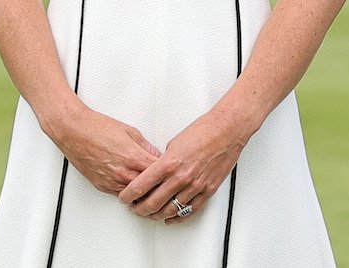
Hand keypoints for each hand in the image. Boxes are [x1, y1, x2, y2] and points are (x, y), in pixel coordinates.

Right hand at [47, 105, 160, 195]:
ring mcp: (113, 182)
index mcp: (135, 158)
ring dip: (144, 193)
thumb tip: (156, 154)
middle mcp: (124, 173)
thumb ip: (146, 146)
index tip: (172, 173)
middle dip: (159, 187)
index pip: (161, 174)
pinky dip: (128, 192)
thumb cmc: (96, 127)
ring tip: (150, 188)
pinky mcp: (102, 186)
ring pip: (136, 197)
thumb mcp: (129, 131)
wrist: (73, 130)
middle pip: (151, 190)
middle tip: (165, 185)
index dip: (168, 174)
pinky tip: (132, 186)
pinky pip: (121, 194)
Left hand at [117, 111, 248, 223]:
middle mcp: (180, 177)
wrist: (225, 131)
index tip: (124, 198)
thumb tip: (155, 172)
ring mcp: (195, 186)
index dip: (128, 195)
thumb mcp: (173, 144)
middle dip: (139, 209)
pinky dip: (178, 217)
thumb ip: (163, 161)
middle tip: (134, 208)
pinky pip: (190, 210)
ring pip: (170, 210)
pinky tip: (170, 218)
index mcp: (168, 163)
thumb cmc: (201, 132)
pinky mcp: (207, 191)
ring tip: (149, 214)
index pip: (141, 185)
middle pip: (153, 202)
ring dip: (157, 215)